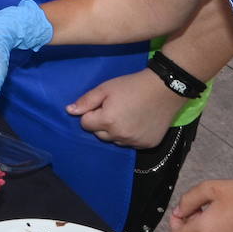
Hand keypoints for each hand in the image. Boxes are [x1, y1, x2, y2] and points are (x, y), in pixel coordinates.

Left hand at [67, 68, 188, 148]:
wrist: (163, 90)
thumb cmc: (131, 86)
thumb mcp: (105, 88)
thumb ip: (86, 101)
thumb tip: (69, 111)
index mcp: (107, 121)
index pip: (85, 124)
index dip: (91, 113)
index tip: (102, 105)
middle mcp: (119, 136)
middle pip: (99, 134)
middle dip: (101, 123)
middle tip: (114, 108)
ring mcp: (134, 142)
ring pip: (115, 140)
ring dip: (115, 131)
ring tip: (126, 115)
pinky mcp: (147, 145)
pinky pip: (131, 143)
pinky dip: (130, 135)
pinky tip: (137, 122)